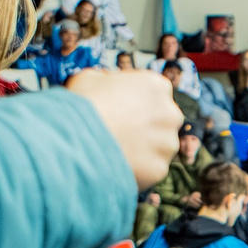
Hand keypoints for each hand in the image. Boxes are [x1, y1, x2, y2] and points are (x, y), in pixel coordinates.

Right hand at [63, 68, 183, 187]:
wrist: (78, 139)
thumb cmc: (84, 104)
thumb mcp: (90, 78)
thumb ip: (106, 79)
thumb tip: (105, 83)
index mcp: (156, 86)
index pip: (152, 93)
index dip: (134, 101)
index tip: (120, 108)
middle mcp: (170, 114)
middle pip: (161, 120)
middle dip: (145, 126)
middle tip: (120, 132)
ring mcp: (167, 143)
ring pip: (159, 147)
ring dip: (143, 149)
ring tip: (117, 151)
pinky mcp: (159, 169)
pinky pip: (150, 169)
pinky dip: (137, 169)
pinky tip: (118, 165)